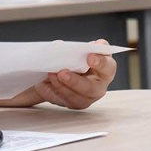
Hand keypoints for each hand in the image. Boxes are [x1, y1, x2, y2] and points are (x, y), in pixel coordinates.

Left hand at [0, 38, 116, 109]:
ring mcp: (86, 98)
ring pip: (77, 100)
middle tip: (62, 72)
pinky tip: (42, 85)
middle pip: (92, 89)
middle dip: (76, 81)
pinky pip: (62, 102)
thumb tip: (60, 46)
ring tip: (50, 75)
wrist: (61, 68)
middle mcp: (98, 86)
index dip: (101, 62)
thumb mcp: (78, 48)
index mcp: (105, 69)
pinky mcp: (72, 103)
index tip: (90, 57)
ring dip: (62, 88)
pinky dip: (51, 93)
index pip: (108, 67)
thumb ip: (76, 47)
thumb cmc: (76, 56)